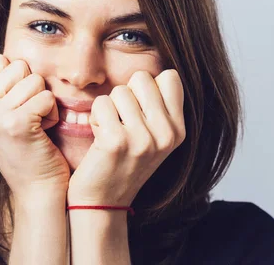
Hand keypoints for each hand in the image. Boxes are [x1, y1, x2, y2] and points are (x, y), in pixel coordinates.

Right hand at [0, 53, 69, 199]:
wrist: (38, 189)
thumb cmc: (27, 150)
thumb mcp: (3, 115)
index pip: (0, 60)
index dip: (18, 80)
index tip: (18, 108)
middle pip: (18, 66)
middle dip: (32, 89)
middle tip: (30, 118)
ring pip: (34, 80)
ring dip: (43, 102)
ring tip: (37, 126)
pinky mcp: (15, 124)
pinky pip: (46, 96)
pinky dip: (52, 114)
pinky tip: (44, 132)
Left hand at [67, 69, 185, 206]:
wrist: (102, 200)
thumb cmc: (123, 162)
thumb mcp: (154, 138)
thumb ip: (158, 108)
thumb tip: (154, 72)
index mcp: (179, 130)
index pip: (170, 77)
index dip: (147, 87)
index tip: (139, 110)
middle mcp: (166, 134)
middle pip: (142, 78)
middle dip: (126, 94)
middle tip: (122, 121)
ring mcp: (143, 138)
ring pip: (119, 91)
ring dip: (108, 108)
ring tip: (111, 132)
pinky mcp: (117, 141)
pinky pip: (102, 103)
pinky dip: (95, 117)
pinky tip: (99, 138)